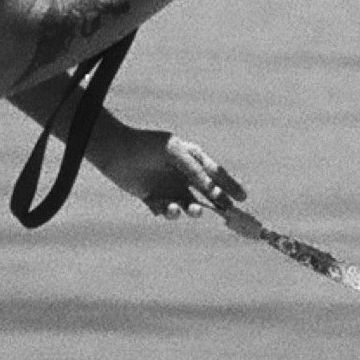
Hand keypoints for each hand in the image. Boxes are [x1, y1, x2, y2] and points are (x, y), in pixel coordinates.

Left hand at [88, 117, 244, 220]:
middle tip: (226, 213)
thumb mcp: (176, 154)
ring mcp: (168, 188)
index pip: (216, 174)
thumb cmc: (148, 146)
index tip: (243, 198)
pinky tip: (168, 208)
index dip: (230, 186)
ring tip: (194, 211)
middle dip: (217, 204)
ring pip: (187, 206)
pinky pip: (166, 211)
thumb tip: (214, 192)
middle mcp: (182, 175)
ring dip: (193, 210)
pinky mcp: (153, 199)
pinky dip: (169, 212)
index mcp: (191, 159)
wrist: (116, 151)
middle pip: (206, 194)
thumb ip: (196, 172)